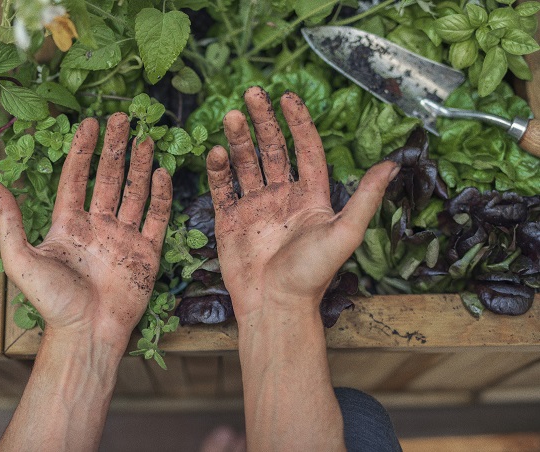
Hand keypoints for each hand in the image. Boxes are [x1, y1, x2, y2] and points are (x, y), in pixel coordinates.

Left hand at [0, 113, 171, 346]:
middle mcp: (98, 227)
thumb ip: (9, 220)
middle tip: (122, 117)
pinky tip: (162, 173)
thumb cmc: (53, 301)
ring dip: (139, 165)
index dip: (82, 150)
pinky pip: (156, 218)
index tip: (89, 123)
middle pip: (108, 179)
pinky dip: (160, 196)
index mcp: (69, 225)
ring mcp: (124, 238)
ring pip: (134, 193)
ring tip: (146, 138)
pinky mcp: (146, 253)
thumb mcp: (21, 259)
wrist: (88, 333)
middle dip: (115, 148)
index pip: (76, 179)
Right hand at [207, 87, 398, 321]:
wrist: (274, 306)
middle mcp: (282, 197)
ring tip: (231, 116)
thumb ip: (365, 198)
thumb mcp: (344, 233)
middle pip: (272, 150)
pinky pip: (223, 188)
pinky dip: (218, 170)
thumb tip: (394, 164)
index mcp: (310, 197)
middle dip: (263, 121)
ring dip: (238, 140)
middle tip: (252, 94)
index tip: (287, 97)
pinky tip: (216, 152)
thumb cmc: (311, 274)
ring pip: (245, 164)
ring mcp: (254, 208)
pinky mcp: (230, 221)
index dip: (298, 123)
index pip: (305, 150)